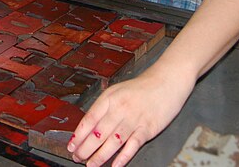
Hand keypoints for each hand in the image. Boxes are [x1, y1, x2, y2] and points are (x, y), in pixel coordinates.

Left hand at [67, 66, 195, 165]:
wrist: (166, 80)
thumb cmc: (141, 87)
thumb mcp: (117, 91)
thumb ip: (104, 107)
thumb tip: (89, 126)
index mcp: (110, 98)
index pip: (89, 119)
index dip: (79, 135)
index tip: (71, 145)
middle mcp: (120, 108)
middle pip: (98, 133)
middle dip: (85, 148)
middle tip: (78, 157)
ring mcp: (134, 119)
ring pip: (112, 142)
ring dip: (100, 156)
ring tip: (91, 165)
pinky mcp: (148, 128)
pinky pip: (132, 145)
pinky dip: (123, 157)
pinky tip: (114, 165)